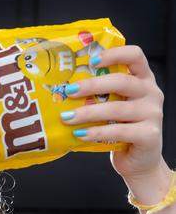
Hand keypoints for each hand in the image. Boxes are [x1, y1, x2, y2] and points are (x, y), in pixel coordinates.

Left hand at [59, 46, 166, 185]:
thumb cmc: (120, 126)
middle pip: (122, 81)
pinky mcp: (150, 135)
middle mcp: (151, 92)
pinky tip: (80, 134)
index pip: (135, 56)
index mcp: (142, 79)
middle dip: (92, 85)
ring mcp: (153, 113)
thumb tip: (60, 88)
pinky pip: (120, 131)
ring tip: (67, 117)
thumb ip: (98, 93)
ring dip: (88, 112)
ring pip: (118, 108)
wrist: (138, 159)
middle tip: (68, 91)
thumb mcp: (112, 104)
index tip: (91, 60)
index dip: (114, 54)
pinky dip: (96, 132)